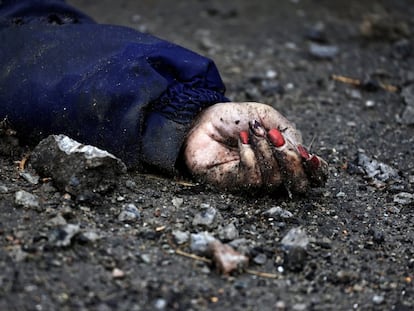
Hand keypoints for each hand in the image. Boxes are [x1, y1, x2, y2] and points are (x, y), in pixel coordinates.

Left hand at [183, 102, 327, 193]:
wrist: (202, 119)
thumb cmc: (234, 119)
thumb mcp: (266, 116)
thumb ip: (288, 132)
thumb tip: (302, 152)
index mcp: (284, 159)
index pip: (310, 176)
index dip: (317, 171)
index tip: (312, 157)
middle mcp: (272, 174)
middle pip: (298, 186)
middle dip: (293, 163)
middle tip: (279, 140)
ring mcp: (253, 182)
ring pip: (274, 180)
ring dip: (266, 152)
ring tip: (254, 132)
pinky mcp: (234, 185)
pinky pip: (252, 178)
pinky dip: (250, 156)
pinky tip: (241, 142)